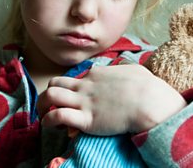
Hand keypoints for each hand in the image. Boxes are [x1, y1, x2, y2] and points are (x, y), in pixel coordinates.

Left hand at [36, 64, 186, 134]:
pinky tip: (49, 124)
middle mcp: (86, 85)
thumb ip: (123, 68)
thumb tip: (123, 67)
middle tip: (48, 105)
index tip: (74, 99)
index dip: (71, 89)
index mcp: (97, 73)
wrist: (150, 102)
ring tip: (43, 114)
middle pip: (55, 83)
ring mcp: (84, 101)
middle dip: (48, 93)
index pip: (75, 77)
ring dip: (42, 105)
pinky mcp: (85, 119)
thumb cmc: (147, 87)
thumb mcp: (133, 70)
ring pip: (50, 96)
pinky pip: (57, 116)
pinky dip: (48, 120)